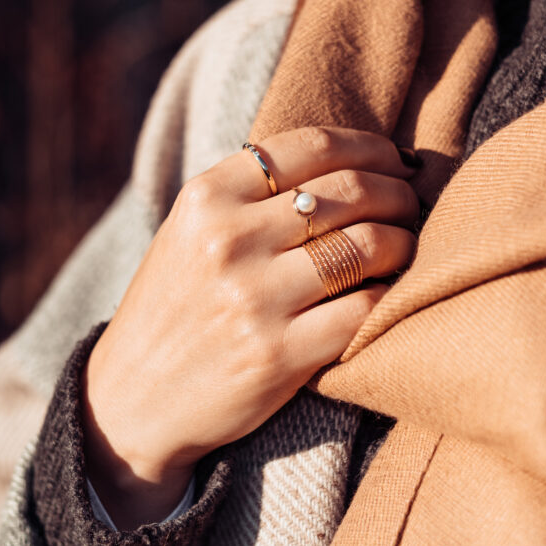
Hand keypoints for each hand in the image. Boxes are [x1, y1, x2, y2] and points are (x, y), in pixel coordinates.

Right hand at [83, 127, 419, 527]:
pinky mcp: (279, 355)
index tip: (394, 160)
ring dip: (404, 241)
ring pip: (366, 245)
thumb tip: (354, 160)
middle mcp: (228, 240)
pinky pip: (365, 309)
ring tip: (407, 245)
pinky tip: (392, 292)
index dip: (370, 147)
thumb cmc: (177, 306)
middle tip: (411, 203)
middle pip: (350, 191)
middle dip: (399, 193)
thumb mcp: (191, 231)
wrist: (134, 399)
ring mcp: (253, 299)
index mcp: (206, 197)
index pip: (312, 146)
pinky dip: (392, 296)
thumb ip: (253, 193)